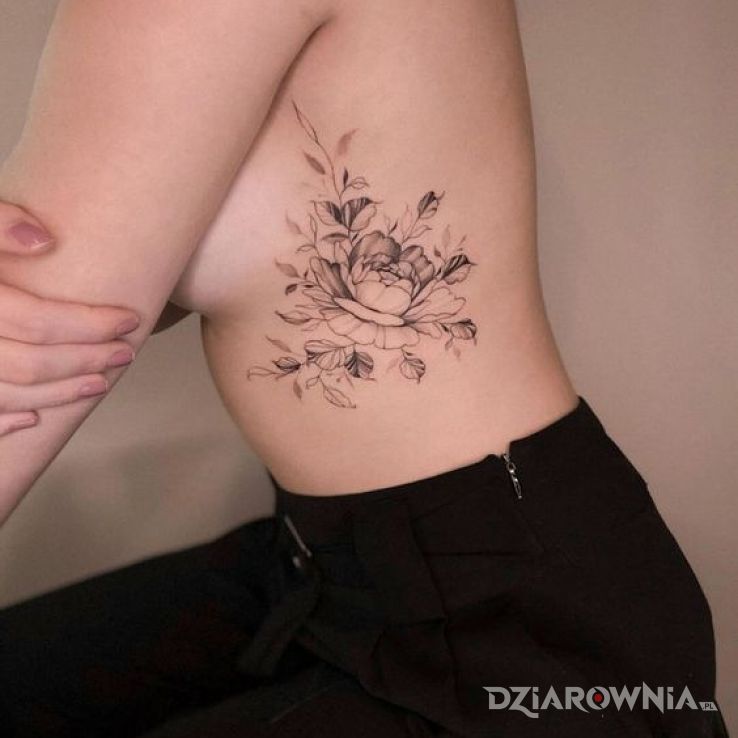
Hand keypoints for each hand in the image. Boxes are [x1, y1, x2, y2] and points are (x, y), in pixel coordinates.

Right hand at [0, 202, 140, 435]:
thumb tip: (45, 241)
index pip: (37, 320)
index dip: (89, 323)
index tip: (128, 319)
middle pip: (31, 363)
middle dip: (86, 360)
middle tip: (126, 352)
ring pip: (9, 395)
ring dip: (60, 395)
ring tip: (99, 383)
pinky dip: (4, 422)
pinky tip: (34, 420)